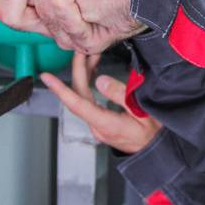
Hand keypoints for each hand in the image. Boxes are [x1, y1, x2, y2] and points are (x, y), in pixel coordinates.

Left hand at [40, 52, 161, 153]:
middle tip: (81, 51)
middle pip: (80, 96)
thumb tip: (101, 81)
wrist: (157, 154)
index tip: (46, 77)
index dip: (60, 89)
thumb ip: (121, 96)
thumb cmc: (153, 135)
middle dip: (79, 71)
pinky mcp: (102, 124)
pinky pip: (89, 102)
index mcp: (106, 124)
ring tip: (91, 56)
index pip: (78, 104)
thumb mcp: (142, 112)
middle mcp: (98, 127)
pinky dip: (90, 85)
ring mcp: (99, 126)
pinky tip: (94, 72)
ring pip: (84, 98)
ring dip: (85, 76)